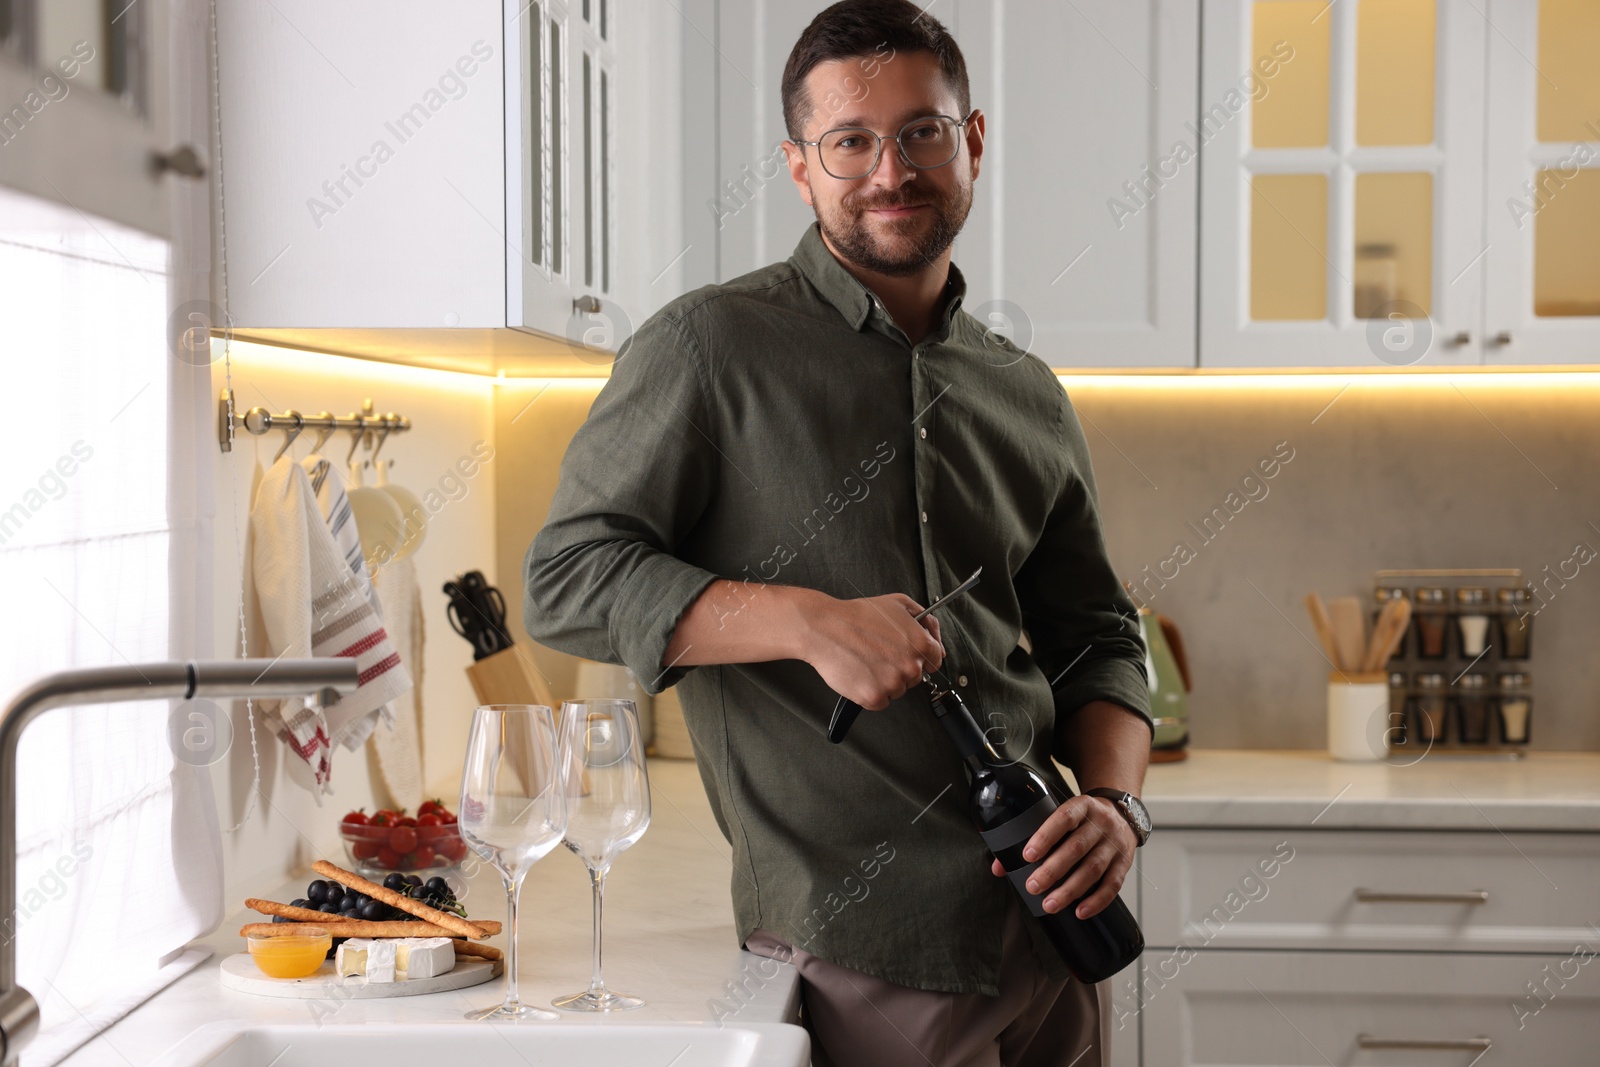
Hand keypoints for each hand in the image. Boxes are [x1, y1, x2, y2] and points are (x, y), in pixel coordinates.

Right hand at [801, 592, 943, 709]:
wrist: (825, 628)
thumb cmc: (857, 616)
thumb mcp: (898, 603)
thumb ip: (926, 621)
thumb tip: (938, 643)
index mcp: (920, 644)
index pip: (934, 661)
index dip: (918, 656)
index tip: (905, 654)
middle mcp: (910, 666)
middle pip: (914, 678)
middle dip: (899, 668)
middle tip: (878, 653)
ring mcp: (892, 684)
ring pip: (897, 691)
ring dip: (884, 681)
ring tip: (866, 661)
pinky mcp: (873, 697)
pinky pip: (880, 702)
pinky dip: (870, 692)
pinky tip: (860, 674)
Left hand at [990, 795, 1134, 918]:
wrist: (1123, 814)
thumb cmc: (1082, 820)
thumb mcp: (1062, 817)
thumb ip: (1031, 837)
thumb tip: (999, 867)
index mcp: (1081, 806)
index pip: (1063, 819)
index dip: (1045, 837)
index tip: (1027, 856)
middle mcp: (1101, 823)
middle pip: (1076, 848)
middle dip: (1053, 870)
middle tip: (1032, 887)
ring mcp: (1114, 844)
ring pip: (1094, 869)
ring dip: (1070, 890)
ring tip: (1049, 905)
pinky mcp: (1124, 863)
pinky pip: (1113, 885)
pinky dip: (1096, 901)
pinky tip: (1079, 912)